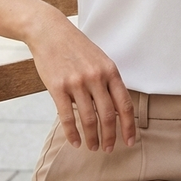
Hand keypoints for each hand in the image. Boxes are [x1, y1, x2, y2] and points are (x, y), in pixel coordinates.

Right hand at [29, 13, 135, 151]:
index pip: (125, 104)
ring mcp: (76, 82)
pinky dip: (72, 133)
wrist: (50, 32)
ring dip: (92, 138)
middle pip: (108, 116)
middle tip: (109, 149)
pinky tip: (76, 142)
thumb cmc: (76, 48)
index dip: (129, 126)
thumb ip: (109, 82)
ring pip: (88, 119)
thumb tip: (117, 110)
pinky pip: (67, 117)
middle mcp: (96, 77)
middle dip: (110, 137)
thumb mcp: (100, 60)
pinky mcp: (57, 87)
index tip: (131, 141)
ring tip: (93, 147)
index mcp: (110, 70)